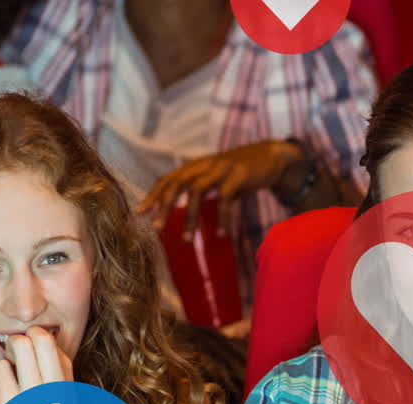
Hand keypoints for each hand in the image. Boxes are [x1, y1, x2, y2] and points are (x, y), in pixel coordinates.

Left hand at [0, 326, 73, 403]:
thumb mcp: (70, 400)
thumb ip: (64, 371)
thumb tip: (51, 343)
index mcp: (60, 392)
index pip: (46, 343)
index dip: (39, 334)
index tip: (36, 336)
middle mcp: (36, 398)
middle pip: (21, 345)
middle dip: (18, 343)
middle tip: (19, 347)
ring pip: (1, 366)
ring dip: (6, 370)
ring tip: (14, 382)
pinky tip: (5, 401)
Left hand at [135, 140, 305, 239]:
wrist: (272, 156)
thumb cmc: (242, 172)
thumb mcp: (218, 180)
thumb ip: (204, 193)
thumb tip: (188, 216)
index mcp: (197, 166)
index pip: (168, 179)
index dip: (153, 195)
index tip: (140, 213)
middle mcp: (204, 164)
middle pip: (176, 183)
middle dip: (163, 206)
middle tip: (157, 229)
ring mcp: (221, 167)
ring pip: (196, 190)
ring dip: (189, 216)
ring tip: (187, 239)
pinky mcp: (239, 173)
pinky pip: (225, 197)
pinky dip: (221, 217)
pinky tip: (221, 233)